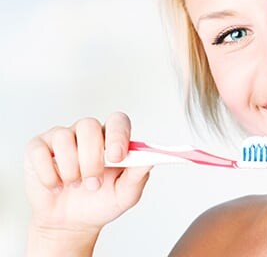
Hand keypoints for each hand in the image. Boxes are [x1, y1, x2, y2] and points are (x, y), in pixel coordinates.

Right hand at [24, 112, 150, 254]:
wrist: (72, 223)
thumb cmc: (100, 202)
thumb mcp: (125, 194)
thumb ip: (138, 175)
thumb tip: (150, 159)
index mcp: (111, 139)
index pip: (117, 120)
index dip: (117, 134)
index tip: (116, 156)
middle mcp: (87, 134)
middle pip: (89, 126)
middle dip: (91, 159)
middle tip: (94, 183)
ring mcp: (62, 139)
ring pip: (64, 137)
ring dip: (71, 168)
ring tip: (75, 185)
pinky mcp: (39, 149)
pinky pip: (40, 152)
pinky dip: (49, 174)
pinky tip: (56, 185)